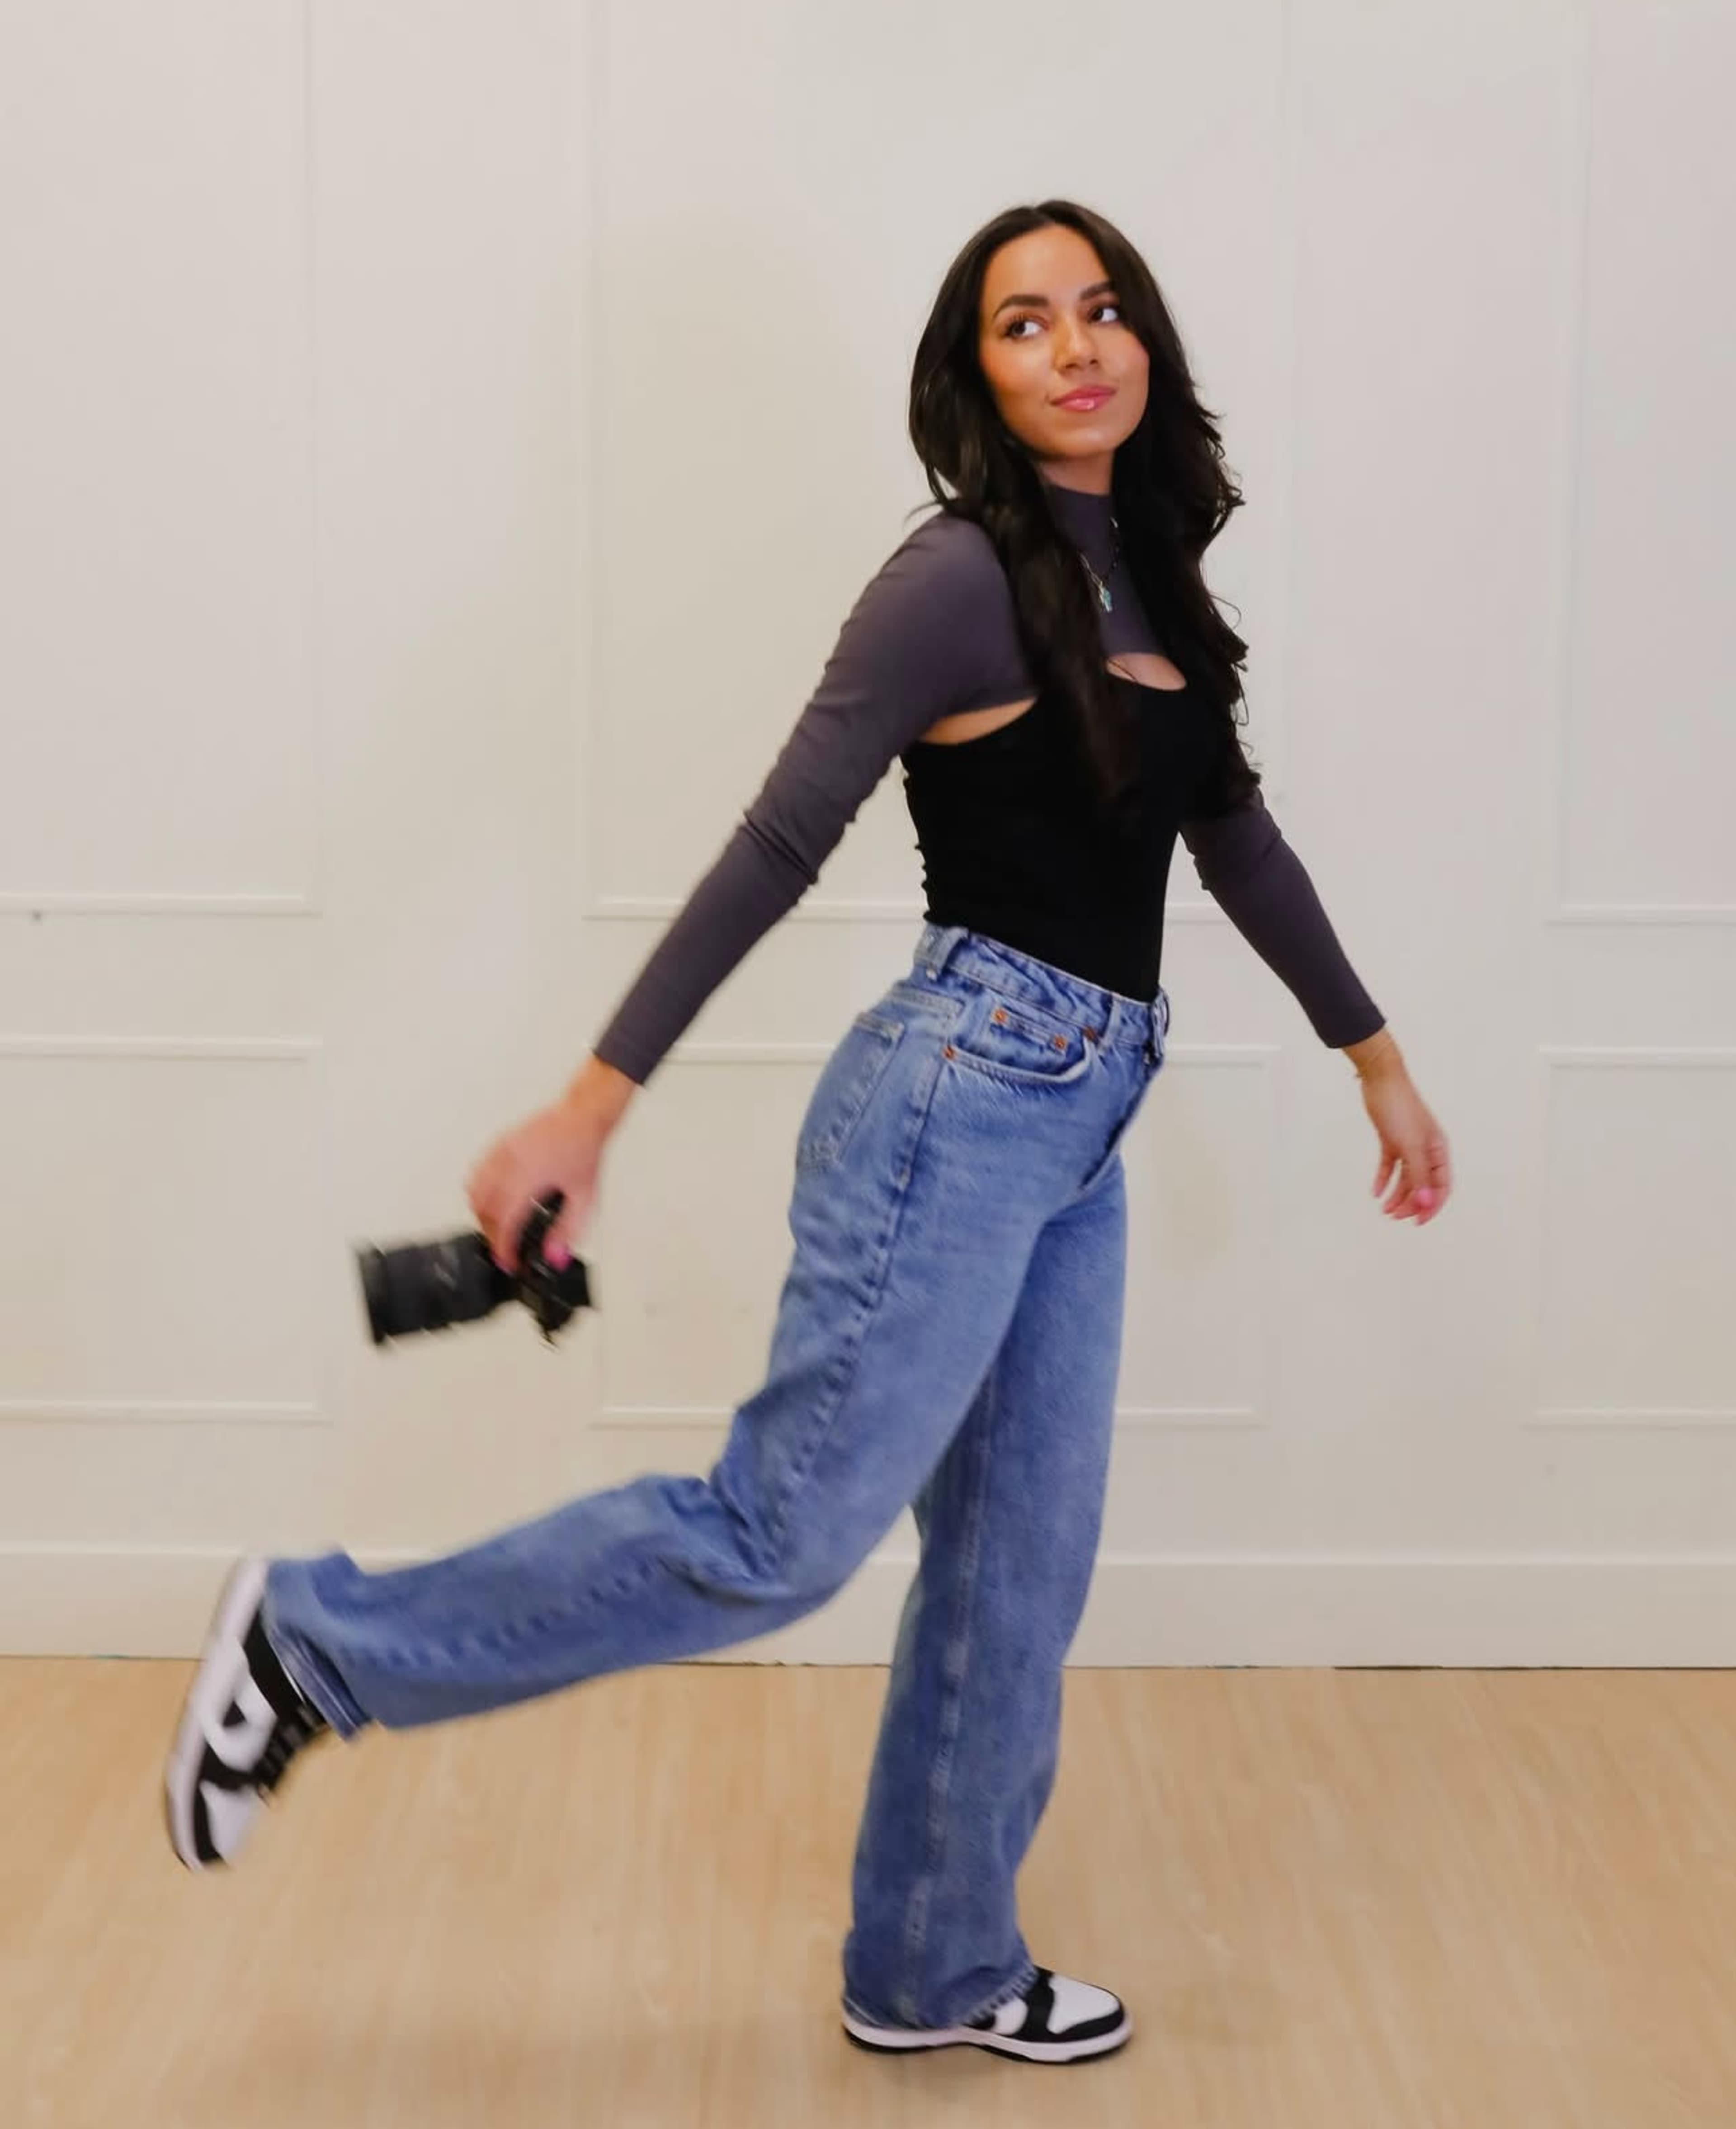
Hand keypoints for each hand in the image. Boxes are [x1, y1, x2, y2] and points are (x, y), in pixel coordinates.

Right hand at [465, 1093, 608, 1275]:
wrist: (581, 1116)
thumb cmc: (582, 1150)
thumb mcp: (585, 1197)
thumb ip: (568, 1229)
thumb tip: (554, 1256)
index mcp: (529, 1179)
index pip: (505, 1222)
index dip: (503, 1247)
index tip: (508, 1261)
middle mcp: (509, 1165)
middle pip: (484, 1210)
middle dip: (492, 1234)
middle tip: (506, 1247)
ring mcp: (500, 1153)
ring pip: (474, 1192)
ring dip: (483, 1214)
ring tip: (500, 1225)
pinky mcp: (498, 1145)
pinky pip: (476, 1173)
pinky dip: (479, 1192)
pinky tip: (495, 1198)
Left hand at [1359, 1063, 1451, 1225]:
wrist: (1380, 1080)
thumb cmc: (1399, 1109)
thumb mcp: (1410, 1146)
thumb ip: (1418, 1176)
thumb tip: (1425, 1204)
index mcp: (1439, 1150)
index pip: (1441, 1186)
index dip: (1432, 1206)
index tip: (1417, 1223)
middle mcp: (1427, 1149)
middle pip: (1423, 1184)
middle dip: (1410, 1203)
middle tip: (1393, 1216)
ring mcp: (1409, 1144)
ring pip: (1405, 1177)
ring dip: (1396, 1194)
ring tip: (1383, 1209)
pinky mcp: (1391, 1139)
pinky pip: (1389, 1165)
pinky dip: (1383, 1178)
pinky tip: (1375, 1192)